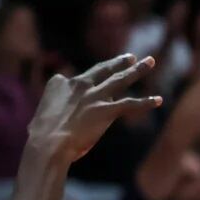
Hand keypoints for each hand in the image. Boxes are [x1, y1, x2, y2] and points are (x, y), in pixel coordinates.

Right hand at [23, 54, 160, 166]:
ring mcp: (93, 96)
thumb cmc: (41, 136)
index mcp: (59, 82)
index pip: (80, 81)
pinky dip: (146, 102)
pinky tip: (159, 100)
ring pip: (120, 79)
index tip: (87, 98)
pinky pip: (130, 104)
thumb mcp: (42, 115)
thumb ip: (53, 110)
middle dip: (119, 62)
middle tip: (131, 57)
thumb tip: (54, 119)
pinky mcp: (106, 110)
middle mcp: (78, 84)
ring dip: (136, 70)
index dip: (86, 89)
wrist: (48, 143)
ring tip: (149, 62)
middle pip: (103, 70)